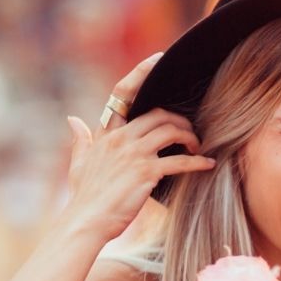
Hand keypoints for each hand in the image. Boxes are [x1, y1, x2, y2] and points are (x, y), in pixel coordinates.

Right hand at [63, 54, 213, 240]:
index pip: (123, 93)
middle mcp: (120, 138)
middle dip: (180, 120)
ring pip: (171, 131)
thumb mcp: (79, 163)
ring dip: (190, 138)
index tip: (158, 59)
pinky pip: (180, 162)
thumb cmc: (85, 196)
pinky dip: (197, 162)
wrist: (85, 221)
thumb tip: (72, 119)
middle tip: (191, 133)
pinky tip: (208, 165)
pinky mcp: (146, 172)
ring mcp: (133, 154)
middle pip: (158, 114)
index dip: (141, 73)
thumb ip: (80, 139)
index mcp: (106, 134)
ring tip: (199, 148)